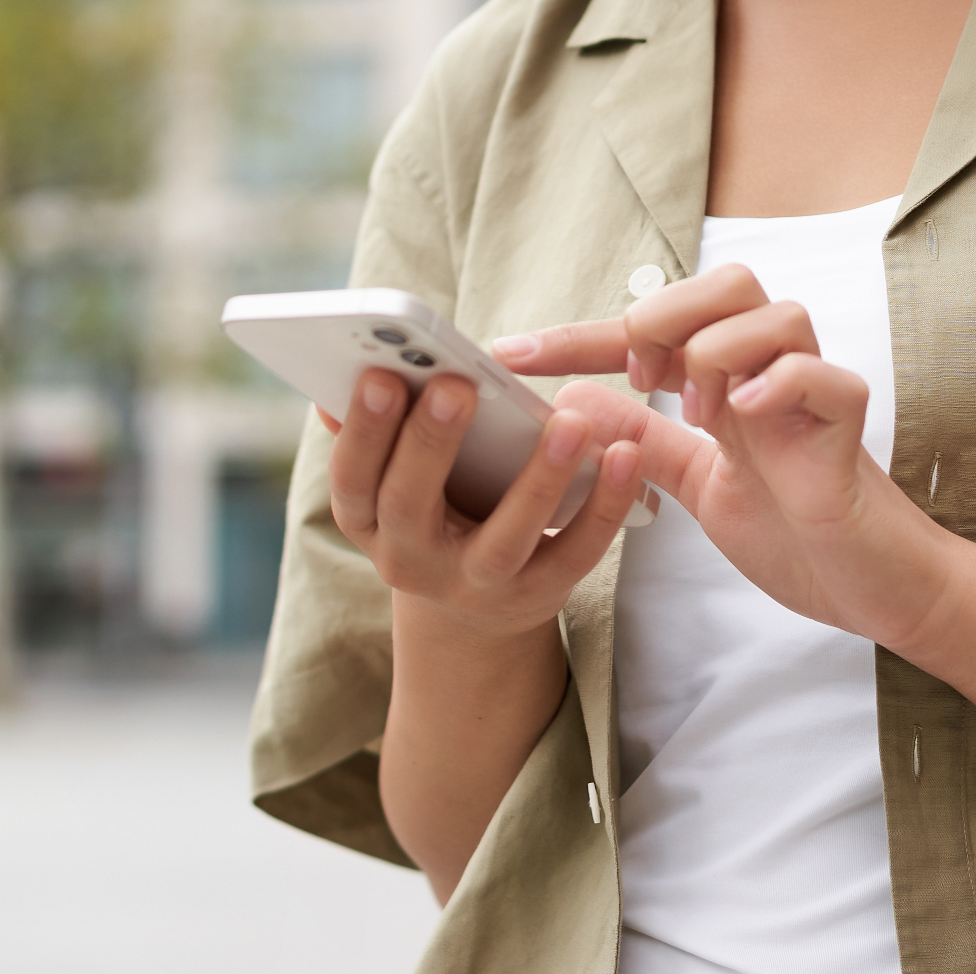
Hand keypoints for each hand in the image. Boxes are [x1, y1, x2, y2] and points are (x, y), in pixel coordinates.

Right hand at [321, 367, 646, 639]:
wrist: (476, 605)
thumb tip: (351, 370)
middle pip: (411, 504)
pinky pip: (575, 551)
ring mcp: (476, 584)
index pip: (353, 477)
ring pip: (505, 537)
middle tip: (455, 385)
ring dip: (538, 477)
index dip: (363, 430)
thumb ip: (381, 429)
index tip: (382, 375)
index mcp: (368, 521)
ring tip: (570, 419)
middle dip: (430, 443)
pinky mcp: (537, 594)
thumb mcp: (394, 479)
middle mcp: (411, 561)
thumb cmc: (435, 507)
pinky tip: (624, 456)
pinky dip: (604, 505)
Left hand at [494, 266, 970, 650]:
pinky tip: (744, 415)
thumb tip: (570, 404)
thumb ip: (643, 441)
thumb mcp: (697, 483)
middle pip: (728, 283)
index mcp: (731, 382)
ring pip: (777, 314)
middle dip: (668, 314)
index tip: (508, 356)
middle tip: (643, 378)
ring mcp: (813, 397)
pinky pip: (825, 376)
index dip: (577, 337)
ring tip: (702, 413)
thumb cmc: (795, 530)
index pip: (651, 332)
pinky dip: (781, 382)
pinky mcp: (849, 431)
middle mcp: (772, 374)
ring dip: (721, 351)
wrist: (870, 588)